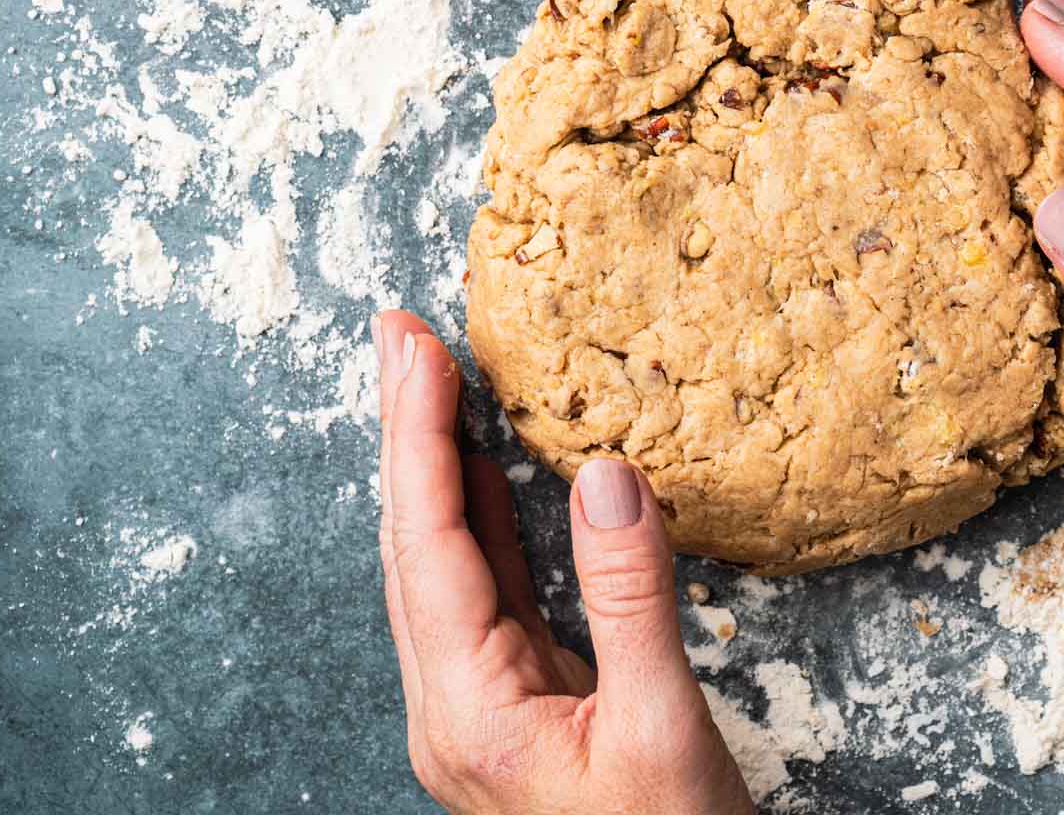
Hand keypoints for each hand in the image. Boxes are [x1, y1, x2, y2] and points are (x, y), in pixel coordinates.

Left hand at [372, 310, 753, 814]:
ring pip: (442, 562)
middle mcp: (452, 705)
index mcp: (468, 711)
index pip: (429, 547)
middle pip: (413, 543)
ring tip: (430, 380)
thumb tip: (608, 476)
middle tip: (399, 334)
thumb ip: (632, 600)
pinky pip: (486, 592)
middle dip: (406, 431)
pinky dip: (484, 519)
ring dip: (437, 466)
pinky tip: (487, 474)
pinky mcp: (515, 705)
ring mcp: (478, 706)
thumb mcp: (664, 730)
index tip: (413, 352)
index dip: (419, 440)